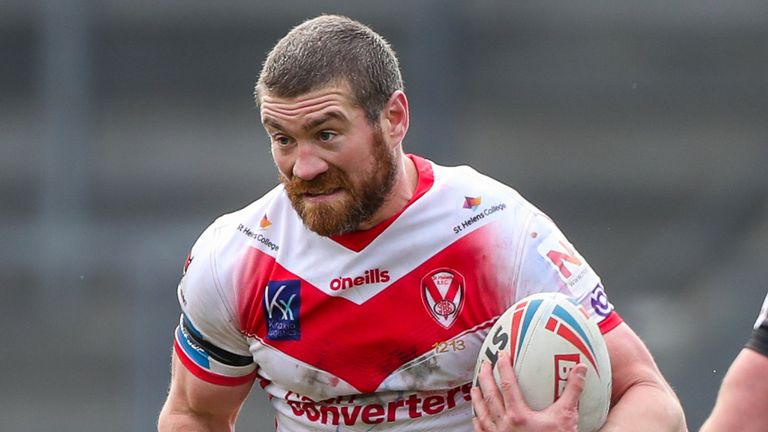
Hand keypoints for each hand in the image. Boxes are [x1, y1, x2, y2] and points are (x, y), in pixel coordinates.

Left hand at [471, 350, 587, 431]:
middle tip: (484, 364)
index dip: (504, 367)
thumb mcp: (567, 417)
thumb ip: (573, 392)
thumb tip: (581, 369)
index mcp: (518, 415)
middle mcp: (504, 425)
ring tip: (475, 388)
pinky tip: (476, 417)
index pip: (507, 384)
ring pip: (483, 413)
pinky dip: (478, 422)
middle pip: (490, 396)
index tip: (501, 354)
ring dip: (478, 399)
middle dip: (485, 378)